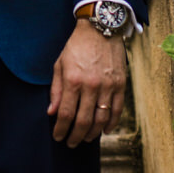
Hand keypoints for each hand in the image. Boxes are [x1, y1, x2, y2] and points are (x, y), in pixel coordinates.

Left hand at [48, 19, 125, 146]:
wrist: (100, 29)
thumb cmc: (76, 46)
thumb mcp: (60, 64)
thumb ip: (56, 89)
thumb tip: (52, 112)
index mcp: (73, 80)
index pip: (66, 113)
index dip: (61, 129)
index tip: (58, 137)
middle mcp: (91, 86)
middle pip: (83, 121)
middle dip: (75, 136)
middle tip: (71, 143)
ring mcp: (108, 86)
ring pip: (101, 119)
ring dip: (92, 133)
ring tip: (85, 138)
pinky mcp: (120, 85)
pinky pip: (117, 111)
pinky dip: (111, 124)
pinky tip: (104, 130)